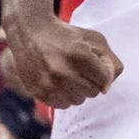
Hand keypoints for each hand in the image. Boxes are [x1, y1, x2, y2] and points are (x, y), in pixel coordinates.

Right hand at [2, 14, 122, 108]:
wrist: (29, 33)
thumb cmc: (66, 36)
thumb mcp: (94, 39)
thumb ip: (110, 61)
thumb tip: (107, 86)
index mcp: (79, 55)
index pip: (105, 79)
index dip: (102, 71)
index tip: (93, 63)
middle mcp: (63, 72)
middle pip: (93, 92)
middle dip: (90, 80)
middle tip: (78, 67)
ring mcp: (49, 84)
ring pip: (79, 100)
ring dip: (78, 89)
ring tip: (67, 73)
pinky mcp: (39, 92)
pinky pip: (63, 104)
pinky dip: (64, 95)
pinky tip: (57, 80)